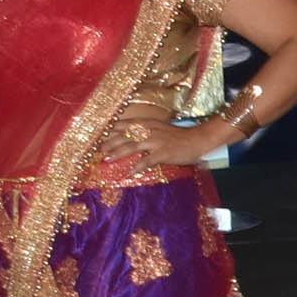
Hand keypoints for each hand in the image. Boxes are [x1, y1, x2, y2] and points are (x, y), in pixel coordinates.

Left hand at [111, 109, 242, 167]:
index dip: (111, 130)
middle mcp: (149, 130)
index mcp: (147, 124)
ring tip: (108, 159)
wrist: (197, 140)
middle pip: (124, 135)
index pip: (124, 125)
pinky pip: (147, 160)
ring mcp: (156, 141)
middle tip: (98, 150)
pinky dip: (137, 167)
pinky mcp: (163, 153)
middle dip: (110, 142)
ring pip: (132, 146)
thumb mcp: (159, 130)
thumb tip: (130, 139)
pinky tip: (130, 172)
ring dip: (118, 152)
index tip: (99, 136)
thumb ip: (145, 132)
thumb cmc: (178, 137)